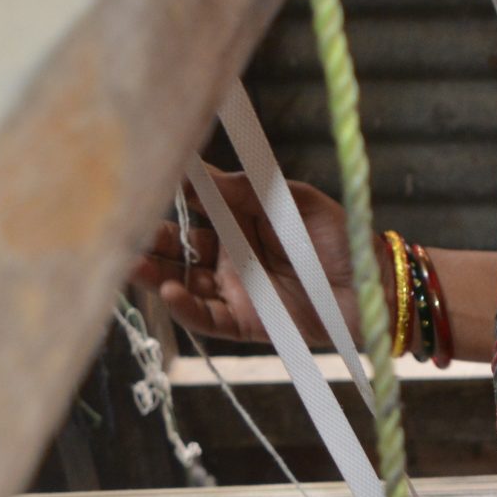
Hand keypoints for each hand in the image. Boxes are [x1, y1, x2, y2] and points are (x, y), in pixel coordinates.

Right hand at [130, 165, 372, 348]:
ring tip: (131, 261)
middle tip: (122, 225)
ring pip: (182, 281)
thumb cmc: (341, 239)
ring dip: (154, 272)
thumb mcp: (297, 204)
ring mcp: (234, 290)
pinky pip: (206, 318)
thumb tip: (206, 172)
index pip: (195, 205)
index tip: (148, 176)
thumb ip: (252, 189)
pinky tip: (168, 290)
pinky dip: (184, 307)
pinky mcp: (245, 323)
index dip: (172, 193)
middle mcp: (230, 255)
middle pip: (177, 245)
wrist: (374, 287)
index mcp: (241, 220)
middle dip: (148, 236)